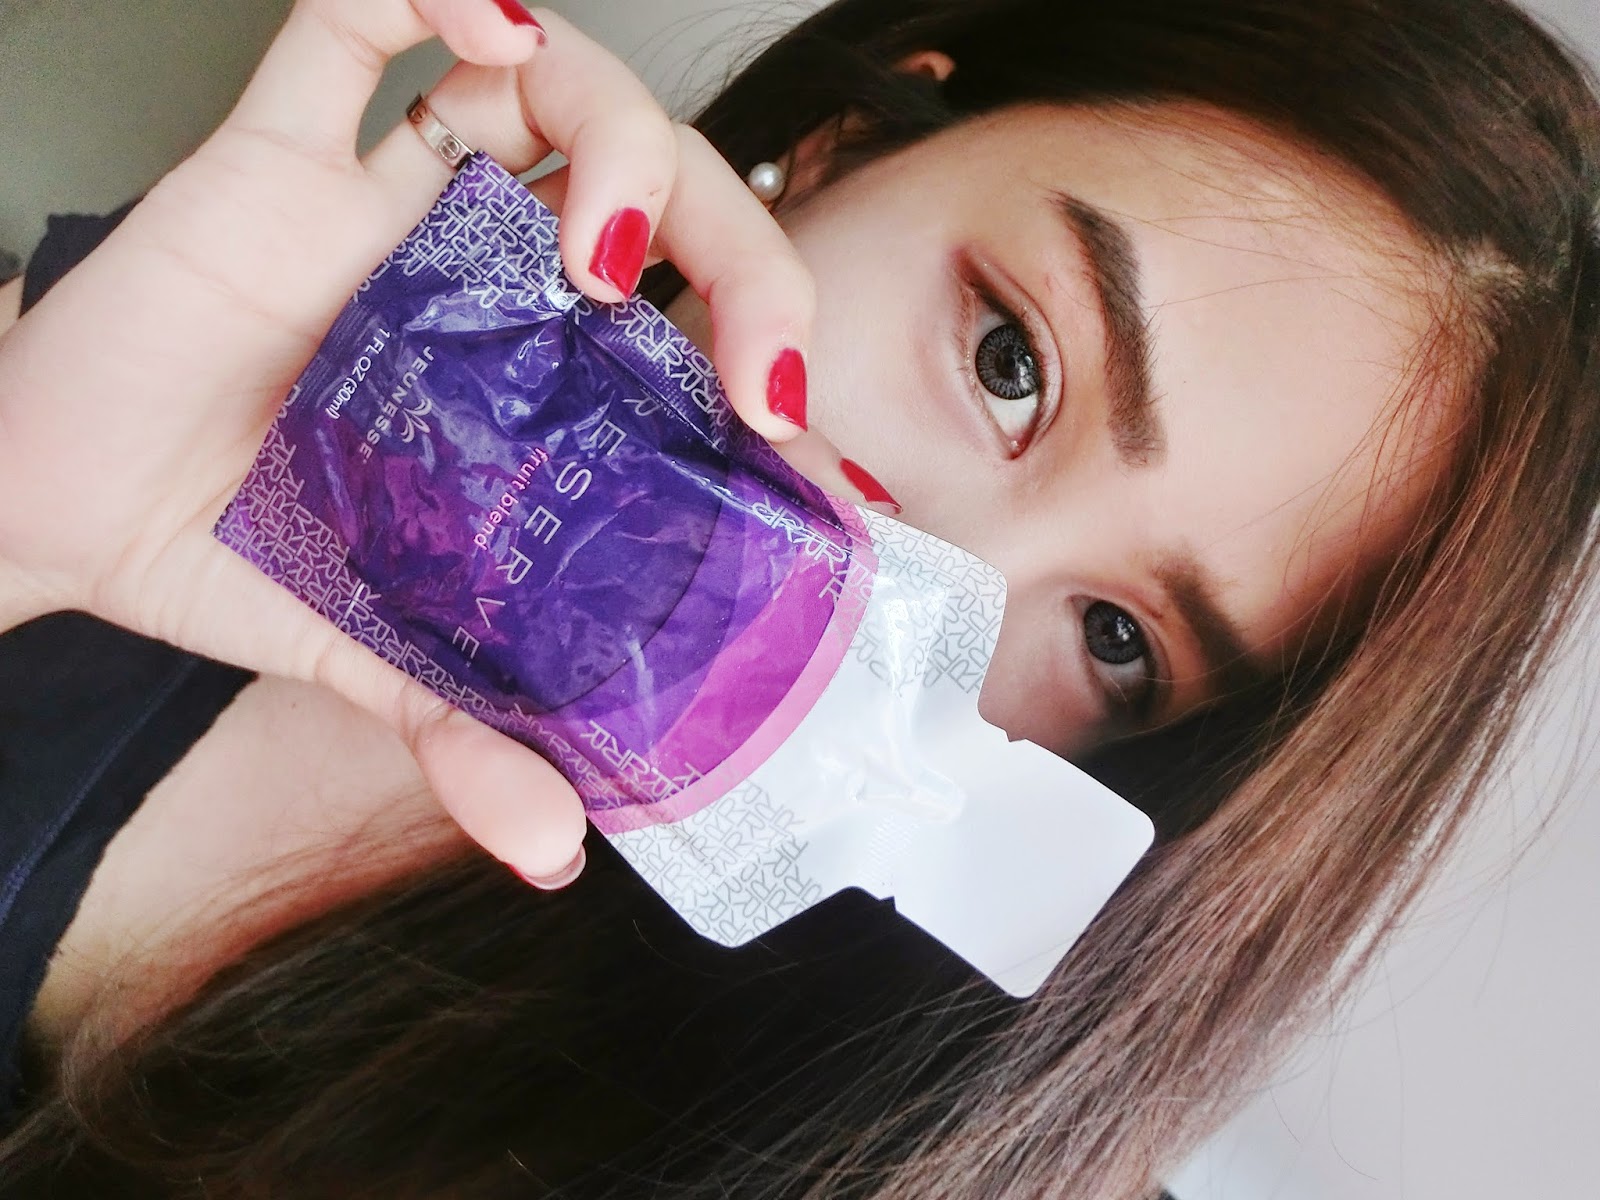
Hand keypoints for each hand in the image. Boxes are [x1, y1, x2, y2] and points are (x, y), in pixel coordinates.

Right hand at [0, 1, 818, 884]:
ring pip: (547, 90)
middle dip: (733, 247)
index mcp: (535, 377)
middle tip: (752, 361)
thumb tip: (557, 853)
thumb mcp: (377, 657)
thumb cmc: (234, 552)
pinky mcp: (276, 154)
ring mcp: (393, 202)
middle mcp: (487, 276)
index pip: (693, 324)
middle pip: (659, 189)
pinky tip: (485, 25)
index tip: (800, 438)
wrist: (57, 509)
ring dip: (614, 136)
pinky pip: (353, 20)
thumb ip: (471, 736)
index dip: (772, 355)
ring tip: (598, 246)